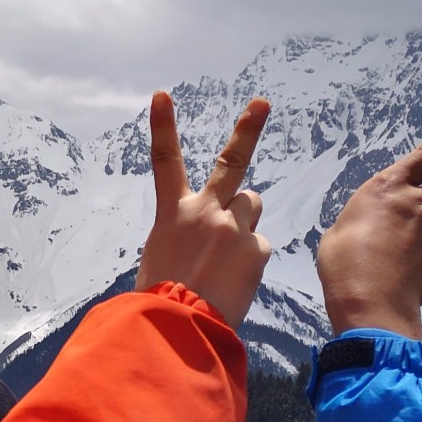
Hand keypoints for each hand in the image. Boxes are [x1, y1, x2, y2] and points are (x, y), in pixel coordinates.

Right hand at [134, 91, 273, 327]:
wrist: (181, 326)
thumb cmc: (160, 298)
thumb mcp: (161, 256)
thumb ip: (185, 234)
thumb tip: (210, 235)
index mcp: (172, 214)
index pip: (164, 161)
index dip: (163, 125)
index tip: (163, 96)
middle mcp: (205, 211)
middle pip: (231, 163)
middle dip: (247, 129)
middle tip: (261, 103)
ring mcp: (234, 229)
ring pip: (251, 208)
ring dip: (244, 221)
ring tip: (228, 255)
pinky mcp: (256, 250)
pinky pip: (257, 248)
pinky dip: (249, 261)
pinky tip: (235, 282)